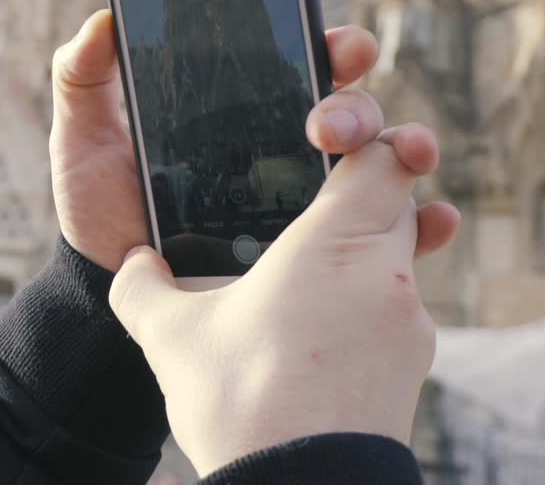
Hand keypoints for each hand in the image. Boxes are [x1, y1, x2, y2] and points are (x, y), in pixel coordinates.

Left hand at [49, 9, 402, 271]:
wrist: (107, 289)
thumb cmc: (98, 205)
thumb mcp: (81, 136)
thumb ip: (82, 76)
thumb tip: (102, 18)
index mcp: (238, 106)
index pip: (297, 59)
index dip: (329, 42)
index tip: (338, 45)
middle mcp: (283, 145)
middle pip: (347, 106)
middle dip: (355, 105)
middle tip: (326, 127)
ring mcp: (306, 198)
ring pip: (377, 160)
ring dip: (403, 148)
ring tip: (405, 158)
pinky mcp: (319, 253)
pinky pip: (384, 234)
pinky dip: (421, 224)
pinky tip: (434, 222)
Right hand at [108, 126, 459, 476]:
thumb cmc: (242, 404)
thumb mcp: (171, 336)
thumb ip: (143, 286)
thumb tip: (134, 266)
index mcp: (337, 242)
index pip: (384, 155)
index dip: (363, 139)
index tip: (327, 144)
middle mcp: (386, 274)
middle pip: (396, 201)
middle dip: (354, 197)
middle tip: (304, 212)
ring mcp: (409, 325)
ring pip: (397, 258)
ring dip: (358, 257)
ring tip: (298, 283)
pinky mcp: (410, 369)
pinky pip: (392, 312)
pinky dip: (362, 309)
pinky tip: (311, 336)